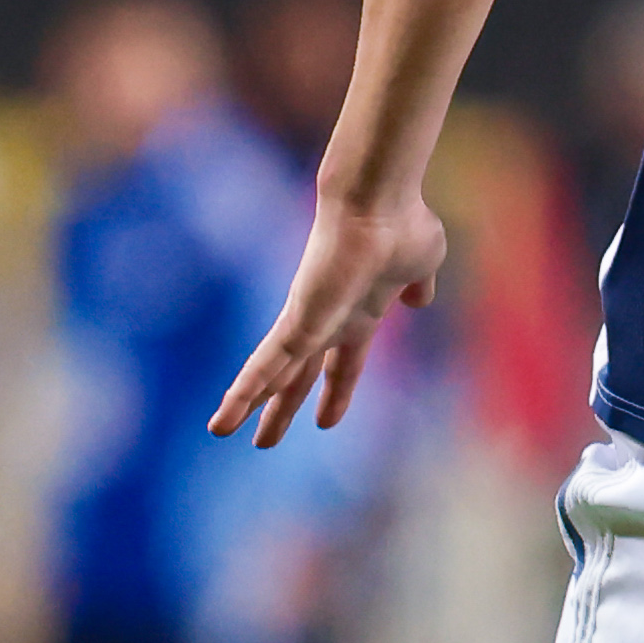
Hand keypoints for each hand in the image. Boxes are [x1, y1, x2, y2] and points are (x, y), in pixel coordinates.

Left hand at [210, 190, 448, 449]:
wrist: (381, 201)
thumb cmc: (404, 224)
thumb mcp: (423, 265)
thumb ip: (418, 286)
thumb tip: (418, 299)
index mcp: (360, 313)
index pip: (343, 363)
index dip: (336, 392)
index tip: (326, 422)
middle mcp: (329, 320)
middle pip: (299, 376)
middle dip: (283, 408)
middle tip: (264, 441)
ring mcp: (309, 320)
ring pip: (272, 373)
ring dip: (248, 405)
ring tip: (220, 430)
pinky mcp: (296, 320)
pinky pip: (266, 364)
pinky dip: (246, 390)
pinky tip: (228, 413)